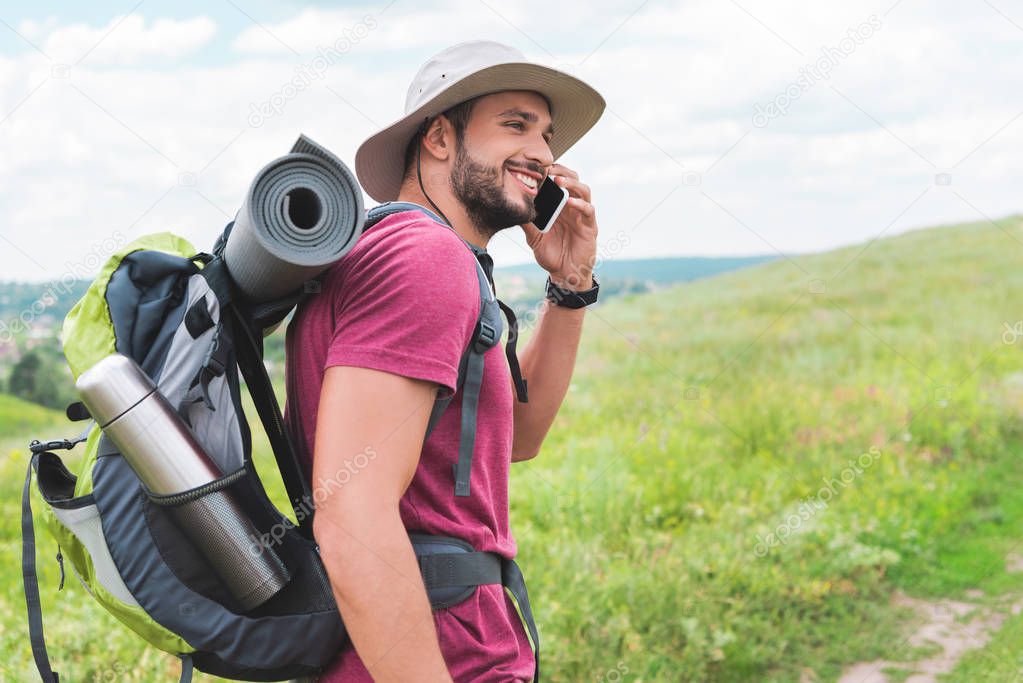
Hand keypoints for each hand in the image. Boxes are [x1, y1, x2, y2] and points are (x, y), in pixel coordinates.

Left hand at [521, 163, 597, 290]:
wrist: (564, 275)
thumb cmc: (551, 254)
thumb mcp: (534, 237)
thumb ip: (526, 222)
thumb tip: (512, 208)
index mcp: (559, 206)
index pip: (559, 181)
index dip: (551, 172)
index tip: (538, 166)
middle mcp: (572, 207)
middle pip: (573, 180)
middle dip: (562, 171)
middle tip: (549, 169)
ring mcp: (582, 216)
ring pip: (584, 190)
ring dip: (572, 183)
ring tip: (559, 181)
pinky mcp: (590, 227)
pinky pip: (589, 210)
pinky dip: (580, 204)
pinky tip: (569, 202)